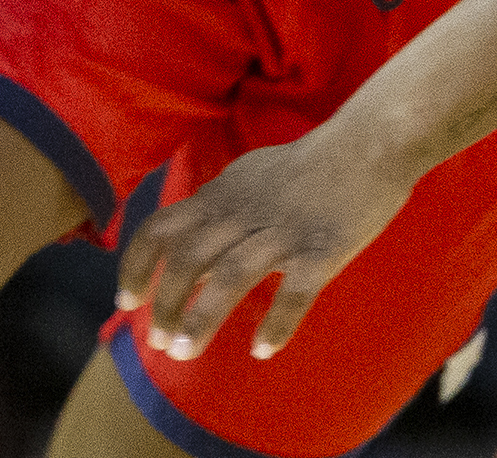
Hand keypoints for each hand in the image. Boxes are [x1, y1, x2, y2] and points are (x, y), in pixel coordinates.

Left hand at [116, 121, 414, 363]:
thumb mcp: (251, 175)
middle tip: (158, 343)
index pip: (161, 227)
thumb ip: (218, 207)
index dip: (136, 266)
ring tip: (184, 352)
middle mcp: (246, 211)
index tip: (124, 303)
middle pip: (188, 258)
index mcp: (224, 194)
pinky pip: (296, 292)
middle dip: (164, 303)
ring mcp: (285, 230)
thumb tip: (189, 246)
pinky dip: (276, 324)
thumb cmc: (311, 164)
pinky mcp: (323, 248)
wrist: (372, 143)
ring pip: (232, 277)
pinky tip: (262, 351)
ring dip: (201, 319)